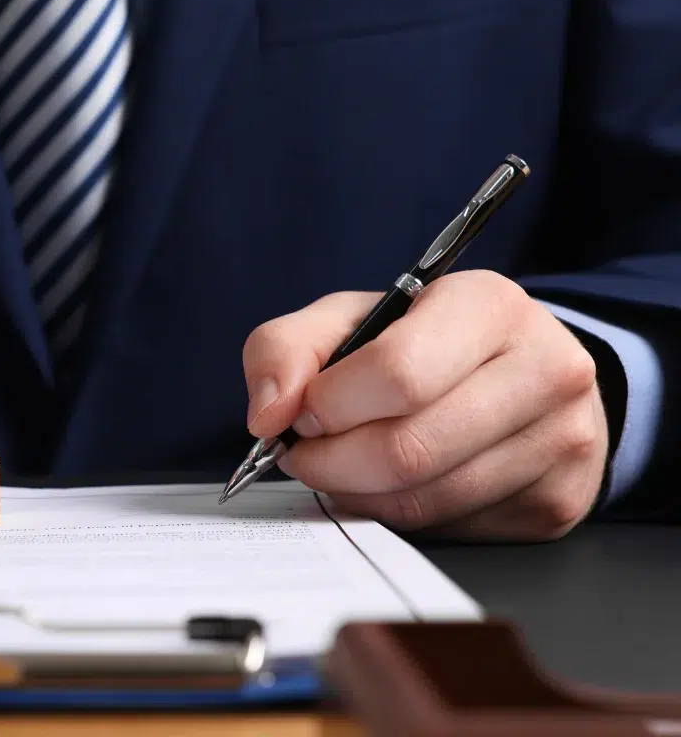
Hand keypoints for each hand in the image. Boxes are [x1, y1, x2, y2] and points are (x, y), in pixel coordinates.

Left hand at [242, 270, 607, 540]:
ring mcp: (563, 440)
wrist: (524, 373)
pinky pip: (450, 528)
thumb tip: (269, 414)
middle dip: (331, 462)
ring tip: (342, 466)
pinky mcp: (559, 502)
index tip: (304, 412)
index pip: (397, 373)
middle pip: (409, 449)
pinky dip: (399, 514)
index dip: (330, 405)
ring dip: (358, 493)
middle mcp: (546, 368)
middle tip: (306, 454)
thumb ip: (286, 349)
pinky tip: (392, 484)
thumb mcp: (349, 319)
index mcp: (489, 304)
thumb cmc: (424, 343)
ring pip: (426, 500)